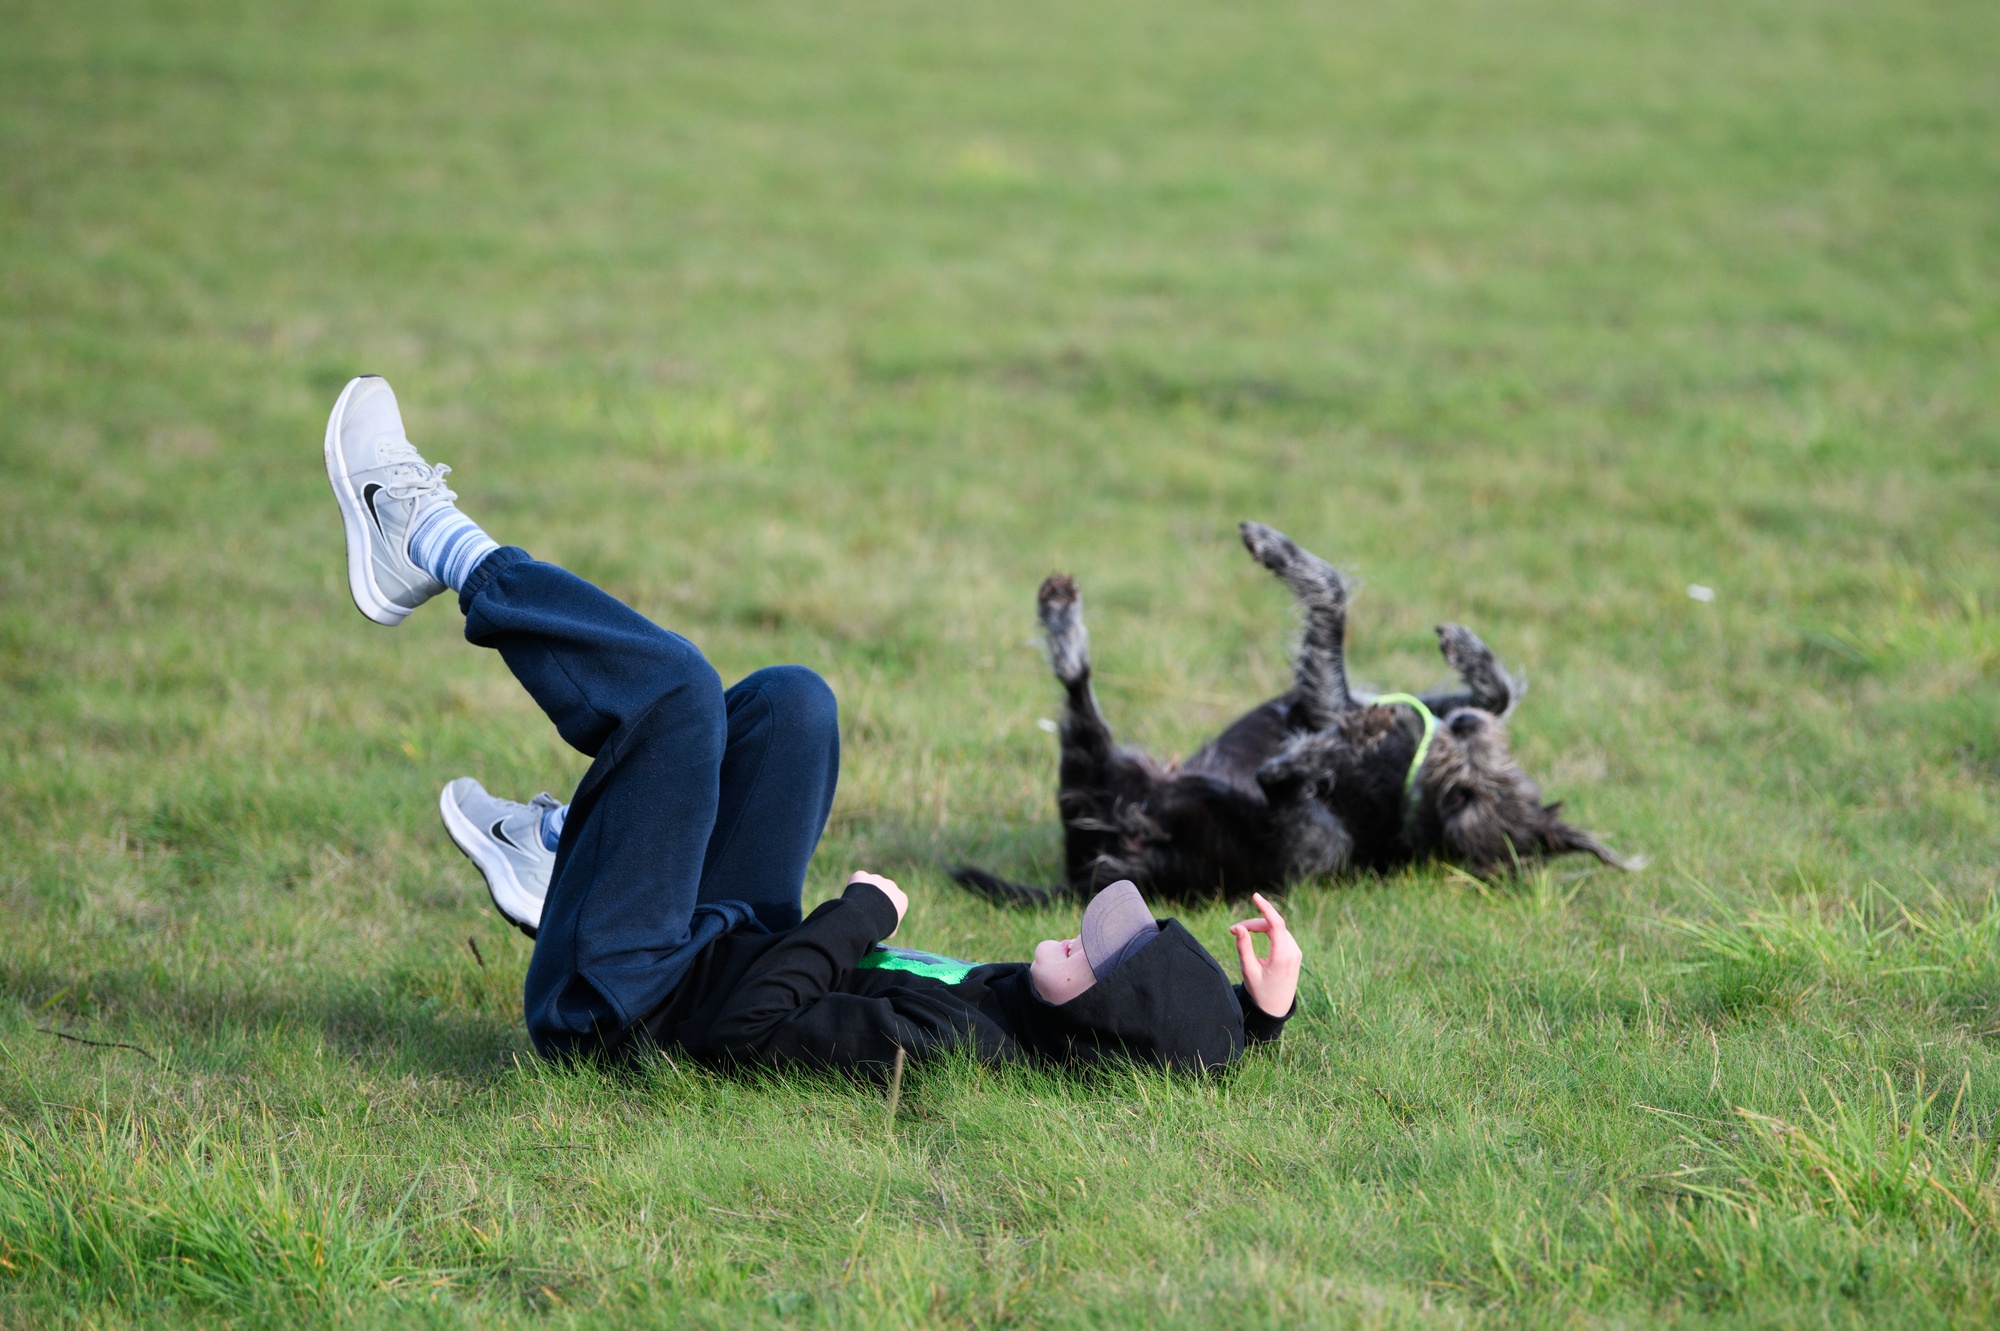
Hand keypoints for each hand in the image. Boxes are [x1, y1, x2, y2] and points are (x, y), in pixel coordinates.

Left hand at [848, 872, 906, 935]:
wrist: (866, 914)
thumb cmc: (881, 925)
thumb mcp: (890, 930)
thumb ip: (890, 925)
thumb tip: (886, 928)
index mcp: (901, 898)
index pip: (894, 903)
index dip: (885, 912)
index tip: (878, 919)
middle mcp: (891, 885)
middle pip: (883, 891)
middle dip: (875, 900)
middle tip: (865, 913)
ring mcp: (877, 878)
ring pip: (869, 885)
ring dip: (864, 893)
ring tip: (858, 907)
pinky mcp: (862, 876)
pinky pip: (857, 881)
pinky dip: (853, 888)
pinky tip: (851, 899)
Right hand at [1230, 892, 1301, 1017]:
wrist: (1276, 1008)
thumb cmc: (1260, 991)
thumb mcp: (1248, 970)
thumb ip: (1243, 948)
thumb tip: (1238, 927)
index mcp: (1282, 957)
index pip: (1276, 925)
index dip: (1265, 908)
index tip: (1255, 896)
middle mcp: (1293, 952)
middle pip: (1272, 925)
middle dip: (1253, 923)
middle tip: (1233, 930)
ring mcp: (1296, 951)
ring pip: (1276, 928)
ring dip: (1259, 927)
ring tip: (1242, 933)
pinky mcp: (1294, 952)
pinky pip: (1280, 934)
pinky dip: (1267, 931)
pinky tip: (1256, 934)